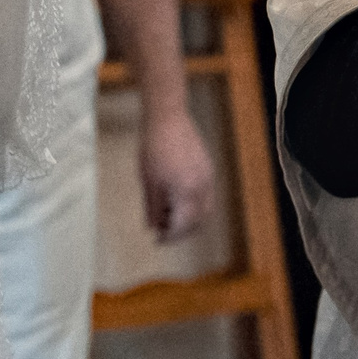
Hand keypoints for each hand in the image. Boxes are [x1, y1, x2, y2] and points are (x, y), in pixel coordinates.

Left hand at [140, 103, 216, 239]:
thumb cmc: (154, 147)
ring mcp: (208, 178)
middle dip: (182, 230)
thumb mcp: (148, 182)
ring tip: (169, 215)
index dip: (170, 237)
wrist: (167, 118)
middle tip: (163, 231)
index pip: (182, 226)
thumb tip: (153, 227)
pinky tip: (177, 200)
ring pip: (204, 210)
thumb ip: (152, 207)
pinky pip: (206, 196)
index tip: (158, 240)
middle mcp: (202, 188)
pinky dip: (194, 205)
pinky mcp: (208, 170)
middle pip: (197, 222)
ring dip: (190, 219)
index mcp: (186, 192)